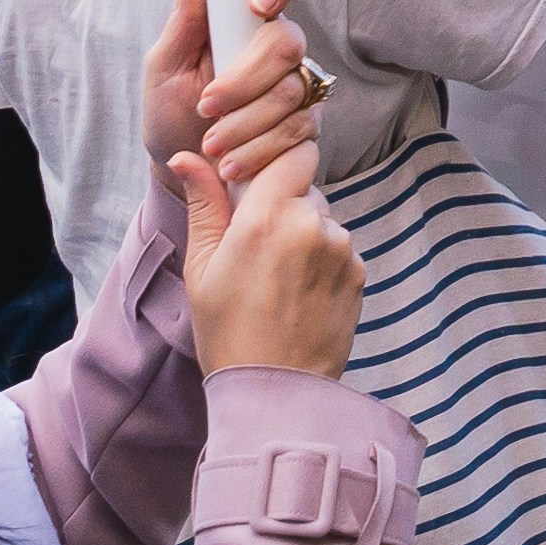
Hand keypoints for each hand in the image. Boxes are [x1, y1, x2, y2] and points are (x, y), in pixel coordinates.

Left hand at [137, 0, 319, 176]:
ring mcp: (298, 80)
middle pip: (288, 40)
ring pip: (292, 89)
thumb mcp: (166, 64)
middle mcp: (277, 42)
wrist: (184, 167)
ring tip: (212, 142)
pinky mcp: (306, 120)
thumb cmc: (170, 108)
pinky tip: (234, 161)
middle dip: (245, 79)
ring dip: (245, 121)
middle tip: (207, 104)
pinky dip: (261, 148)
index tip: (256, 5)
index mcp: (245, 15)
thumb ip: (186, 16)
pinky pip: (300, 128)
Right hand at [180, 137, 361, 379]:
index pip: (292, 152)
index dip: (276, 162)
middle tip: (257, 246)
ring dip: (303, 234)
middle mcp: (312, 224)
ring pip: (321, 219)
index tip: (257, 183)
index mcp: (267, 217)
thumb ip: (203, 204)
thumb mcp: (202, 268)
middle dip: (283, 204)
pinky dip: (321, 260)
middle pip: (304, 187)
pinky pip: (337, 249)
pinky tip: (298, 294)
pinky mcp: (359, 272)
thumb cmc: (227, 331)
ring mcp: (341, 249)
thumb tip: (186, 155)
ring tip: (276, 280)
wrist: (275, 392)